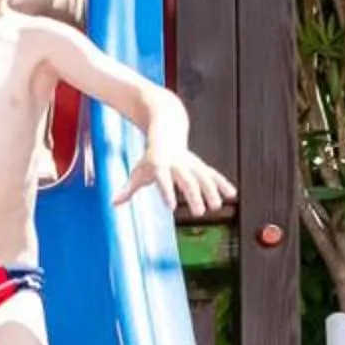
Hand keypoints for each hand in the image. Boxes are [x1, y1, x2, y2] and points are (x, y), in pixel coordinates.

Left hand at [118, 142, 233, 216]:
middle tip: (199, 213)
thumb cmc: (149, 158)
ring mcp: (191, 164)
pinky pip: (213, 174)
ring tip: (217, 207)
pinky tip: (232, 195)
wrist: (166, 130)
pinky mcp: (200, 165)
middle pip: (187, 180)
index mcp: (160, 166)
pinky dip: (223, 183)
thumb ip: (128, 188)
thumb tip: (112, 203)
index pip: (163, 180)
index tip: (171, 208)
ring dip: (212, 191)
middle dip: (194, 195)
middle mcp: (178, 164)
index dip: (167, 192)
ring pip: (204, 177)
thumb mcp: (138, 171)